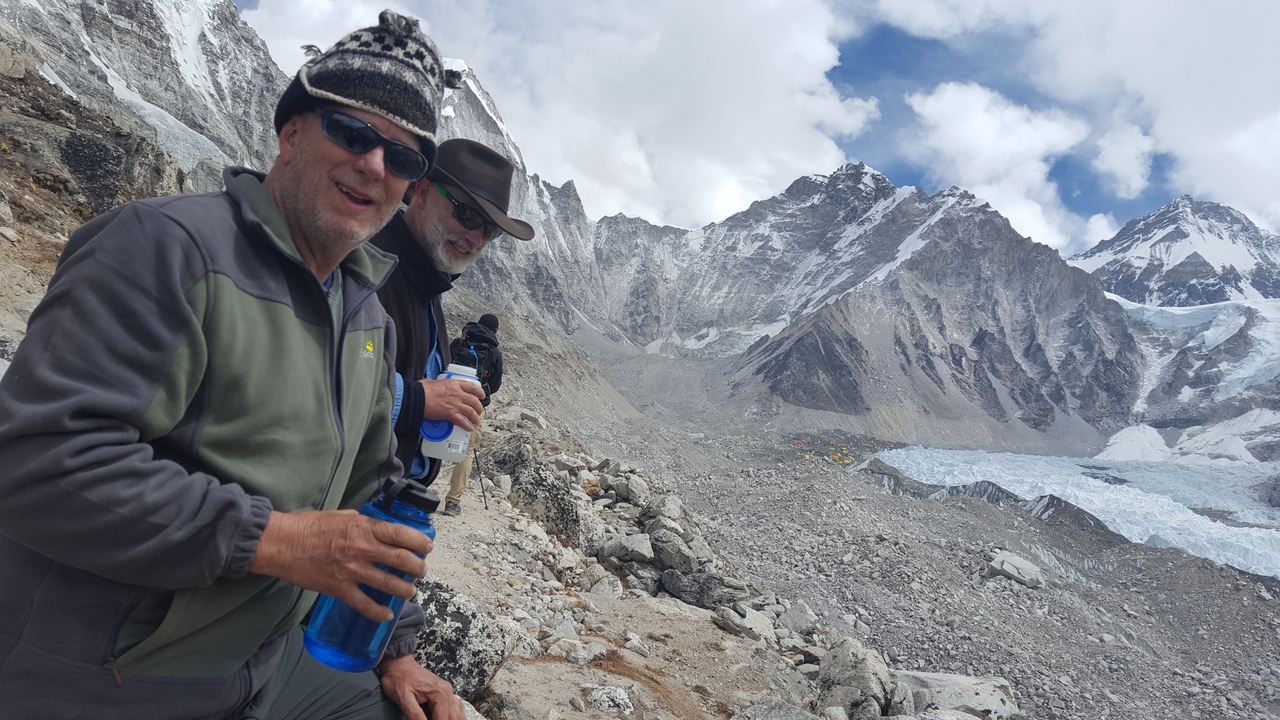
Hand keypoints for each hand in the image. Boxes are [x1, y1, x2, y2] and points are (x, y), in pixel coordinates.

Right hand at [248, 510, 432, 621]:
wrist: (283, 544)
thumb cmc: (310, 527)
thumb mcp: (342, 515)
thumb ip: (363, 523)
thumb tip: (378, 529)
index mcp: (364, 528)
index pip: (401, 535)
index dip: (419, 542)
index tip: (426, 548)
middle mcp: (362, 549)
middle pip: (402, 561)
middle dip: (418, 568)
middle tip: (421, 572)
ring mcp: (352, 571)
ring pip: (389, 584)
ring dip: (405, 590)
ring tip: (410, 592)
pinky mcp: (339, 589)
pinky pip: (364, 604)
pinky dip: (378, 612)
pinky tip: (387, 614)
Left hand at [379, 655, 464, 719]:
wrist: (397, 663)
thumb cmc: (398, 678)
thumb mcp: (403, 699)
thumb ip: (415, 715)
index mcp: (439, 694)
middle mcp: (447, 692)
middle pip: (453, 718)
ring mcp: (446, 691)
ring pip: (458, 713)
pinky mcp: (443, 692)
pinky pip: (455, 707)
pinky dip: (454, 716)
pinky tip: (451, 719)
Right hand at [420, 378, 483, 429]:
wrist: (417, 398)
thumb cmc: (422, 390)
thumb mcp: (434, 381)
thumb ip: (440, 383)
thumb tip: (438, 385)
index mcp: (454, 384)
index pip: (473, 387)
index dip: (480, 392)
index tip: (482, 395)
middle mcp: (457, 394)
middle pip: (474, 401)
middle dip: (479, 407)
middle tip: (479, 410)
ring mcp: (455, 405)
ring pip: (471, 412)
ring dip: (476, 417)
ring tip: (476, 421)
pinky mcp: (450, 415)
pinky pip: (462, 422)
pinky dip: (467, 426)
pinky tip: (469, 428)